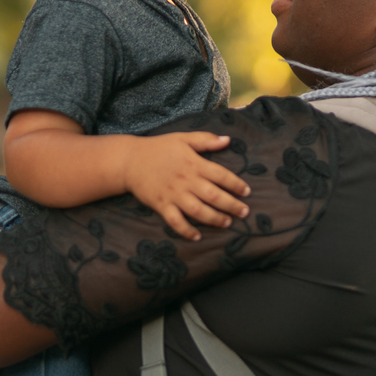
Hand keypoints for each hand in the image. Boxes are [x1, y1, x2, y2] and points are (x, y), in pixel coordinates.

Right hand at [123, 132, 250, 240]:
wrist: (129, 160)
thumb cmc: (158, 148)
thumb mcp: (183, 138)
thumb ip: (205, 140)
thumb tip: (227, 140)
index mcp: (194, 163)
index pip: (221, 175)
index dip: (236, 184)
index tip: (247, 192)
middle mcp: (186, 180)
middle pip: (214, 196)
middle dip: (231, 205)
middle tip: (244, 212)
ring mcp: (174, 194)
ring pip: (198, 210)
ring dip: (214, 219)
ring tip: (227, 223)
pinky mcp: (162, 205)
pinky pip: (176, 221)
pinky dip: (186, 230)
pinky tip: (197, 236)